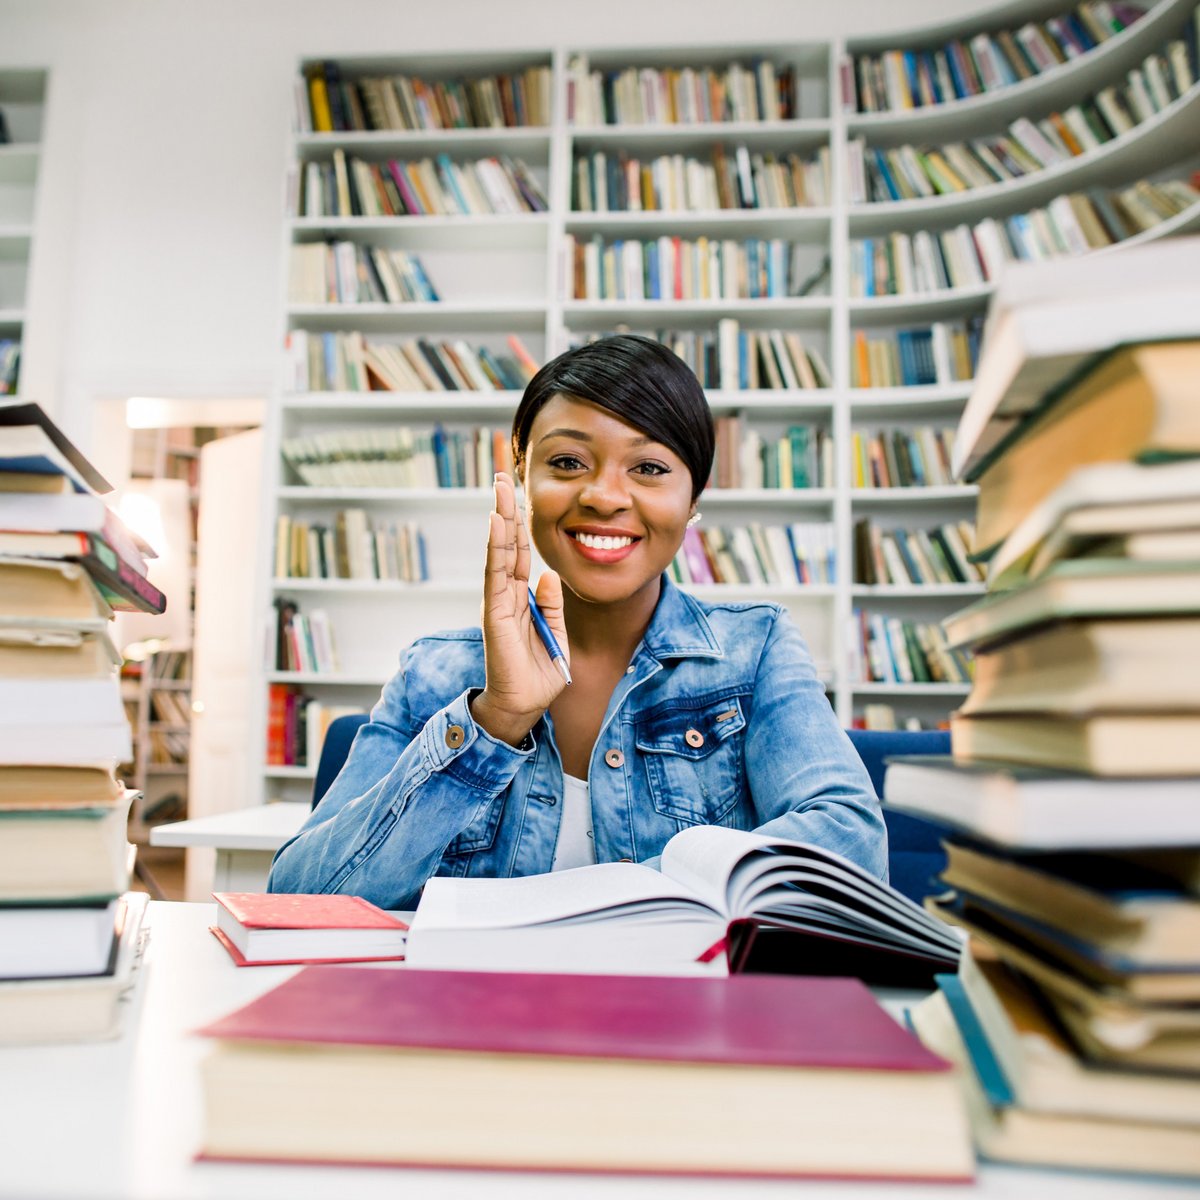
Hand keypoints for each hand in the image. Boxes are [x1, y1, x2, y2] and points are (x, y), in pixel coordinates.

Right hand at [470, 472, 569, 745]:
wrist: (523, 708)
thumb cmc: (537, 675)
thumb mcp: (555, 634)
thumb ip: (552, 605)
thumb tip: (550, 575)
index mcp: (521, 599)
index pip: (519, 554)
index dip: (520, 525)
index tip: (519, 495)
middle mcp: (505, 595)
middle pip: (505, 544)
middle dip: (505, 510)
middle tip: (503, 476)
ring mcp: (498, 602)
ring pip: (498, 552)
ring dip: (499, 518)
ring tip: (499, 488)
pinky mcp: (495, 613)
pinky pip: (495, 574)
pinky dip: (495, 547)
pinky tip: (496, 522)